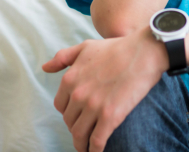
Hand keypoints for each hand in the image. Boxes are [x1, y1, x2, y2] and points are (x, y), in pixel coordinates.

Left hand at [42, 28, 167, 151]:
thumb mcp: (85, 47)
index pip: (61, 106)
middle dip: (76, 128)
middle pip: (70, 122)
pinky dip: (95, 150)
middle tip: (86, 131)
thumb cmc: (116, 48)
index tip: (78, 116)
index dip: (69, 113)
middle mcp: (78, 94)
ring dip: (82, 145)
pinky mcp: (110, 116)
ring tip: (87, 148)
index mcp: (70, 79)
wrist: (143, 52)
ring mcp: (94, 106)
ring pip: (80, 135)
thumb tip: (45, 68)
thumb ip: (63, 57)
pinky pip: (97, 141)